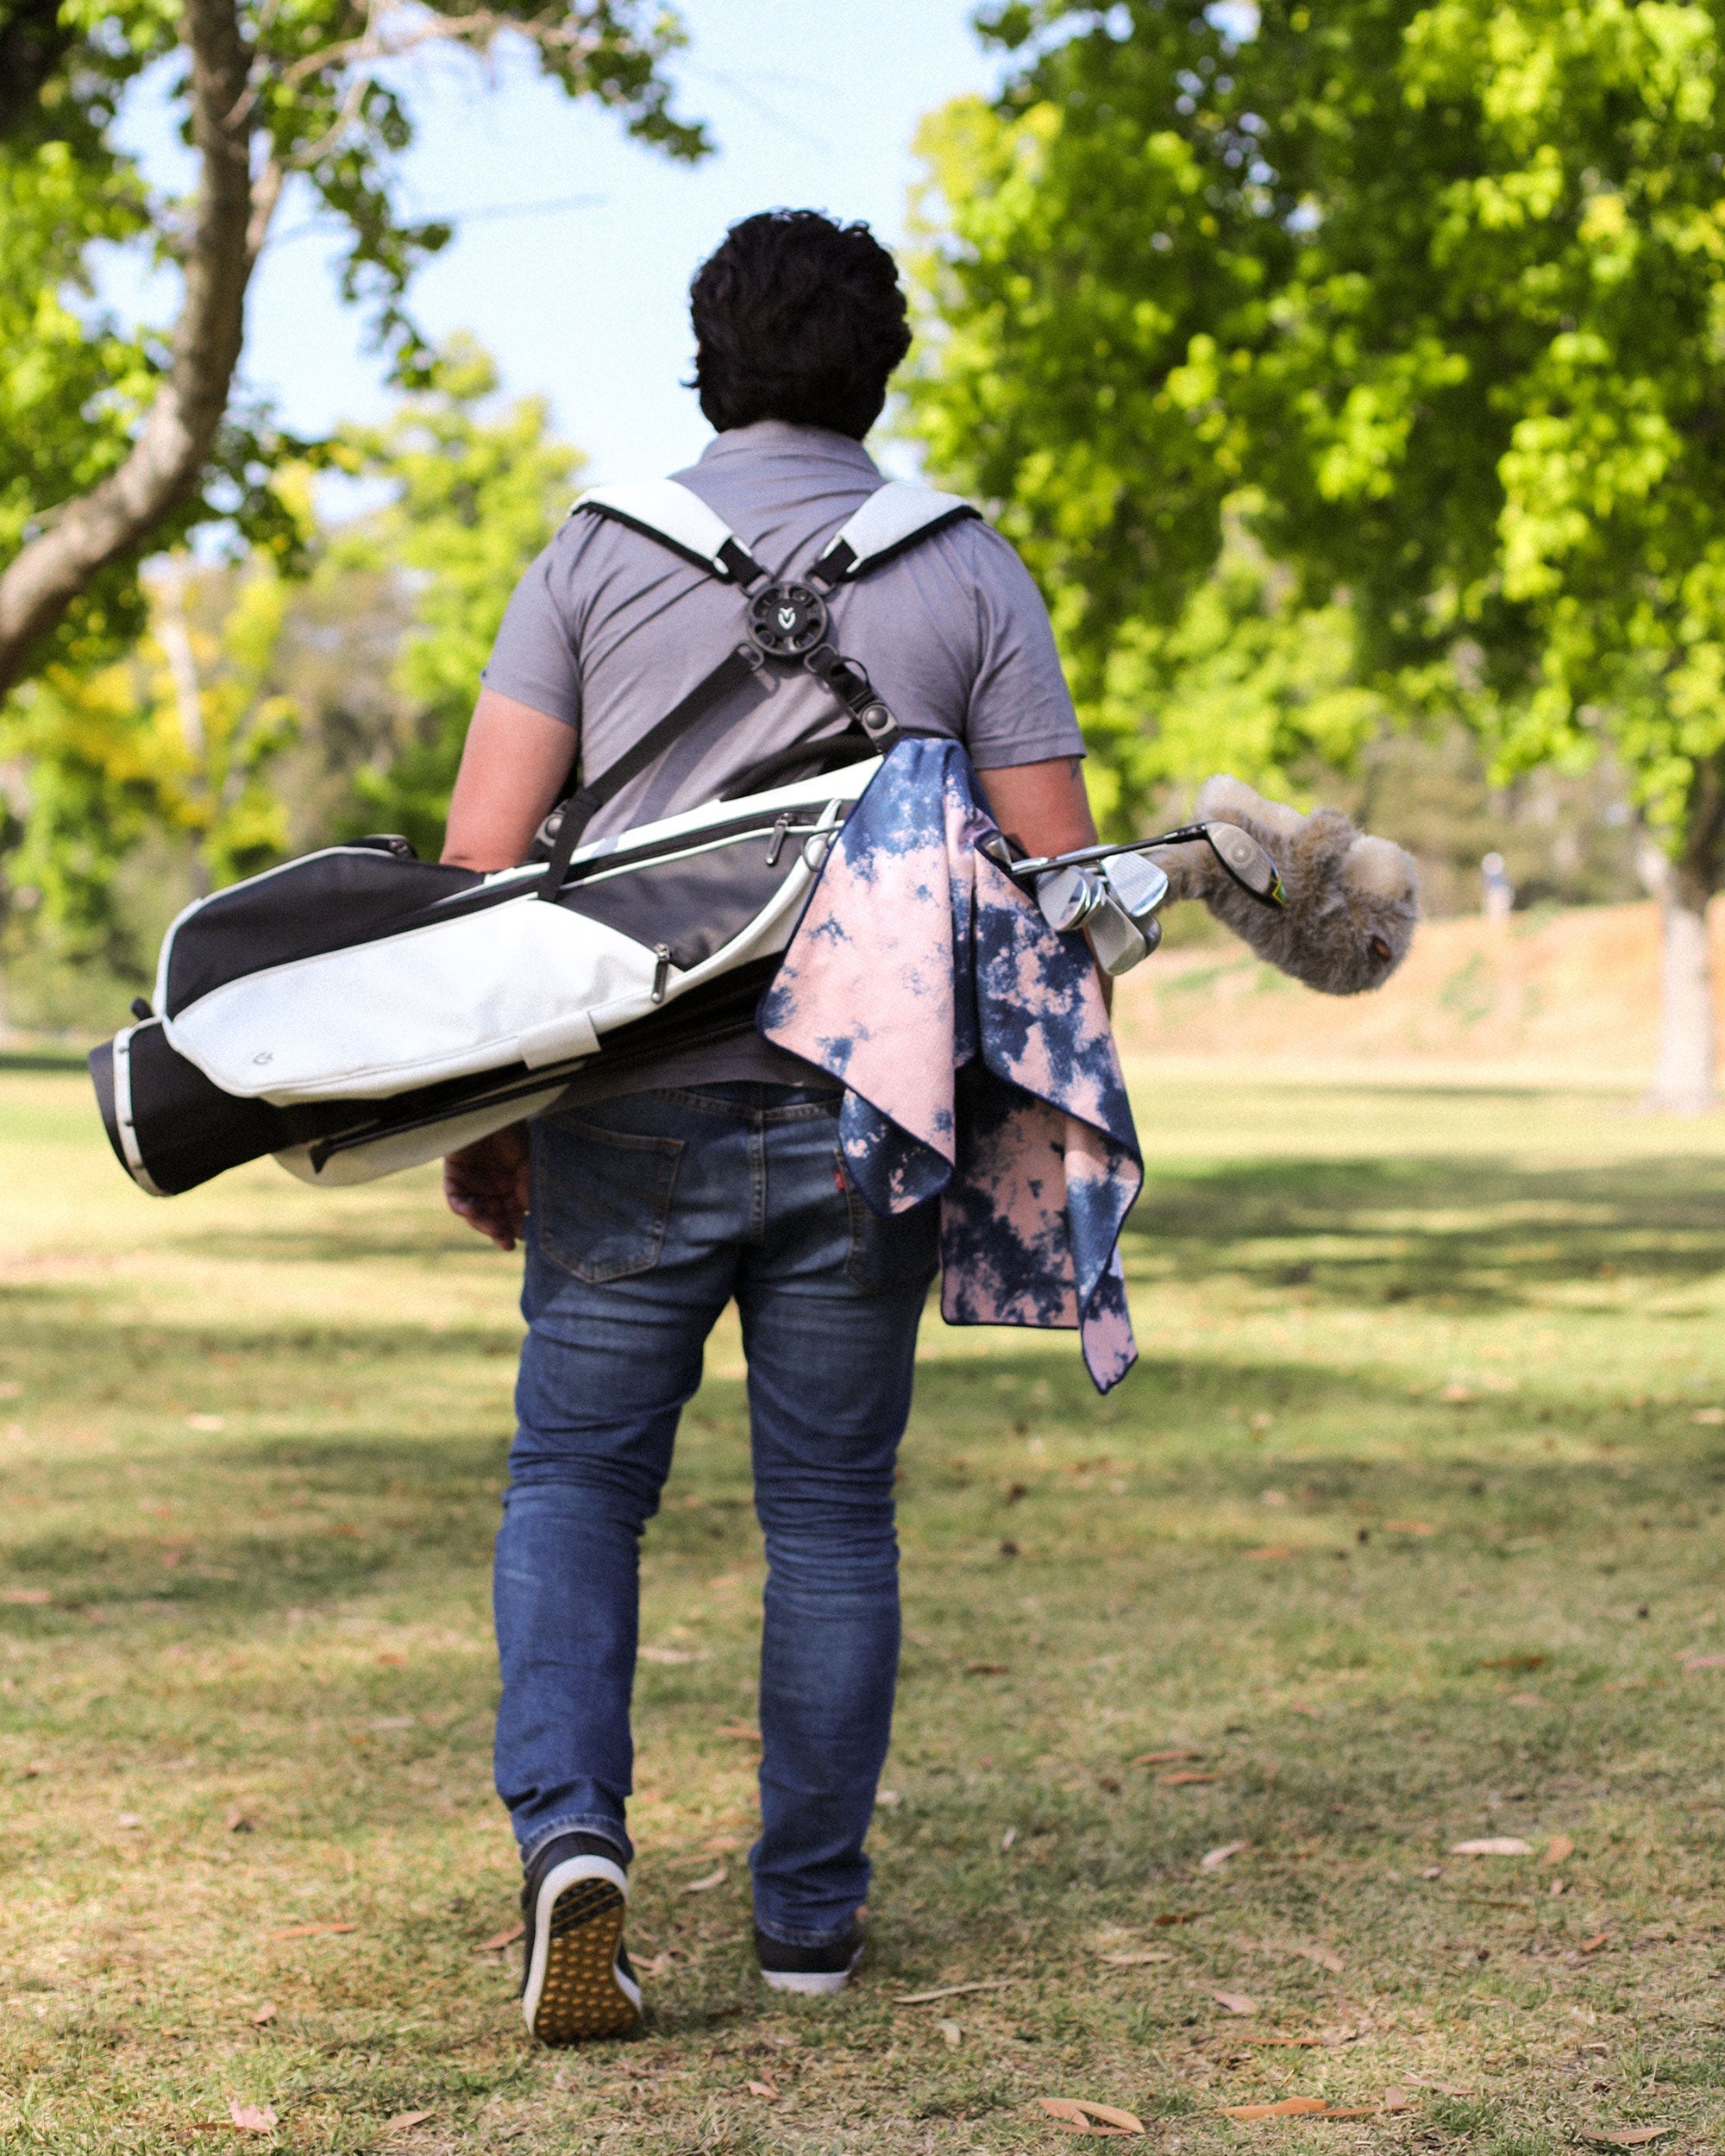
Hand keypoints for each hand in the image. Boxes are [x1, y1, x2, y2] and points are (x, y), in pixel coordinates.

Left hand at [443, 1122, 532, 1249]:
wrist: (489, 1110)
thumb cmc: (513, 1133)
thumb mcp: (528, 1161)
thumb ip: (528, 1186)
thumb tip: (530, 1214)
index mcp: (511, 1188)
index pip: (514, 1215)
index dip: (519, 1227)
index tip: (527, 1238)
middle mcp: (491, 1189)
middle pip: (494, 1218)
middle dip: (500, 1231)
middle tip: (507, 1243)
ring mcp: (472, 1185)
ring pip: (476, 1214)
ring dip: (483, 1223)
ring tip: (494, 1230)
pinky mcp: (454, 1178)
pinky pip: (456, 1200)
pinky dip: (464, 1207)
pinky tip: (474, 1210)